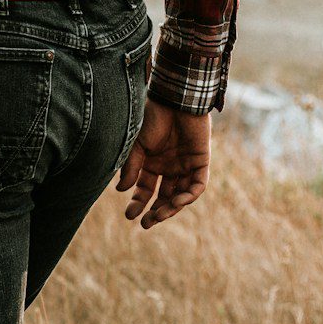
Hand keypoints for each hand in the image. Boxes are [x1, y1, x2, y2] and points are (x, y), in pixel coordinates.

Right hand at [117, 98, 210, 228]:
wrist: (174, 100)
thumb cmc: (153, 118)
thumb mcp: (137, 145)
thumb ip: (132, 168)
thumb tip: (122, 191)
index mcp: (152, 163)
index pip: (145, 190)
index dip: (138, 203)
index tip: (129, 215)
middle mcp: (169, 167)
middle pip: (164, 196)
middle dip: (155, 212)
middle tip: (146, 224)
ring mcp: (185, 165)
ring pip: (180, 194)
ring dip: (171, 208)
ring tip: (159, 216)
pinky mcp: (200, 162)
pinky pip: (197, 185)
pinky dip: (188, 196)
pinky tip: (176, 203)